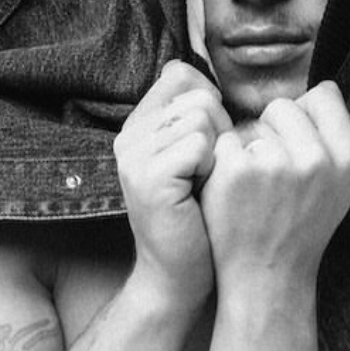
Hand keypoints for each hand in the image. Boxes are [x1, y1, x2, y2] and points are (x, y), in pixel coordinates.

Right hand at [113, 61, 231, 308]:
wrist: (179, 277)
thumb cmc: (200, 220)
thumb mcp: (196, 161)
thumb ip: (198, 121)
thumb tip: (215, 84)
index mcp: (138, 127)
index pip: (181, 74)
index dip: (211, 105)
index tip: (209, 148)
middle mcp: (129, 136)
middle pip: (198, 94)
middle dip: (220, 131)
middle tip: (209, 175)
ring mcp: (135, 155)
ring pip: (202, 115)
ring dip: (219, 151)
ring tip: (205, 185)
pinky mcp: (149, 176)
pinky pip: (200, 143)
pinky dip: (214, 168)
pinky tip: (202, 195)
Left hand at [200, 82, 349, 290]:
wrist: (266, 277)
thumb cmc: (299, 231)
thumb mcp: (338, 188)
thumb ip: (333, 140)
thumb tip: (319, 90)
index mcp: (347, 158)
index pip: (324, 95)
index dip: (305, 115)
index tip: (296, 144)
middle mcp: (316, 158)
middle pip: (284, 106)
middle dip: (272, 131)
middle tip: (271, 176)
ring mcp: (275, 163)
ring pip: (251, 123)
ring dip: (247, 147)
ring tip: (254, 188)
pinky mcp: (237, 170)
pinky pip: (224, 140)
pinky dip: (222, 162)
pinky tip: (232, 193)